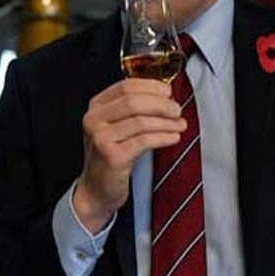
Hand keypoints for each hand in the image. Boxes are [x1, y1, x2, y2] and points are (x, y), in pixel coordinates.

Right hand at [72, 79, 185, 231]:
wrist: (96, 189)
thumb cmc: (110, 155)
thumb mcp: (114, 127)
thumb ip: (130, 109)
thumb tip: (164, 95)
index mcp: (95, 107)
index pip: (125, 86)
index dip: (150, 86)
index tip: (168, 91)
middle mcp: (94, 120)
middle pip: (133, 101)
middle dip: (161, 104)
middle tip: (177, 110)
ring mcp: (101, 138)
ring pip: (141, 121)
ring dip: (166, 122)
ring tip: (180, 125)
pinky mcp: (112, 156)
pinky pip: (144, 141)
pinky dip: (163, 137)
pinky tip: (173, 137)